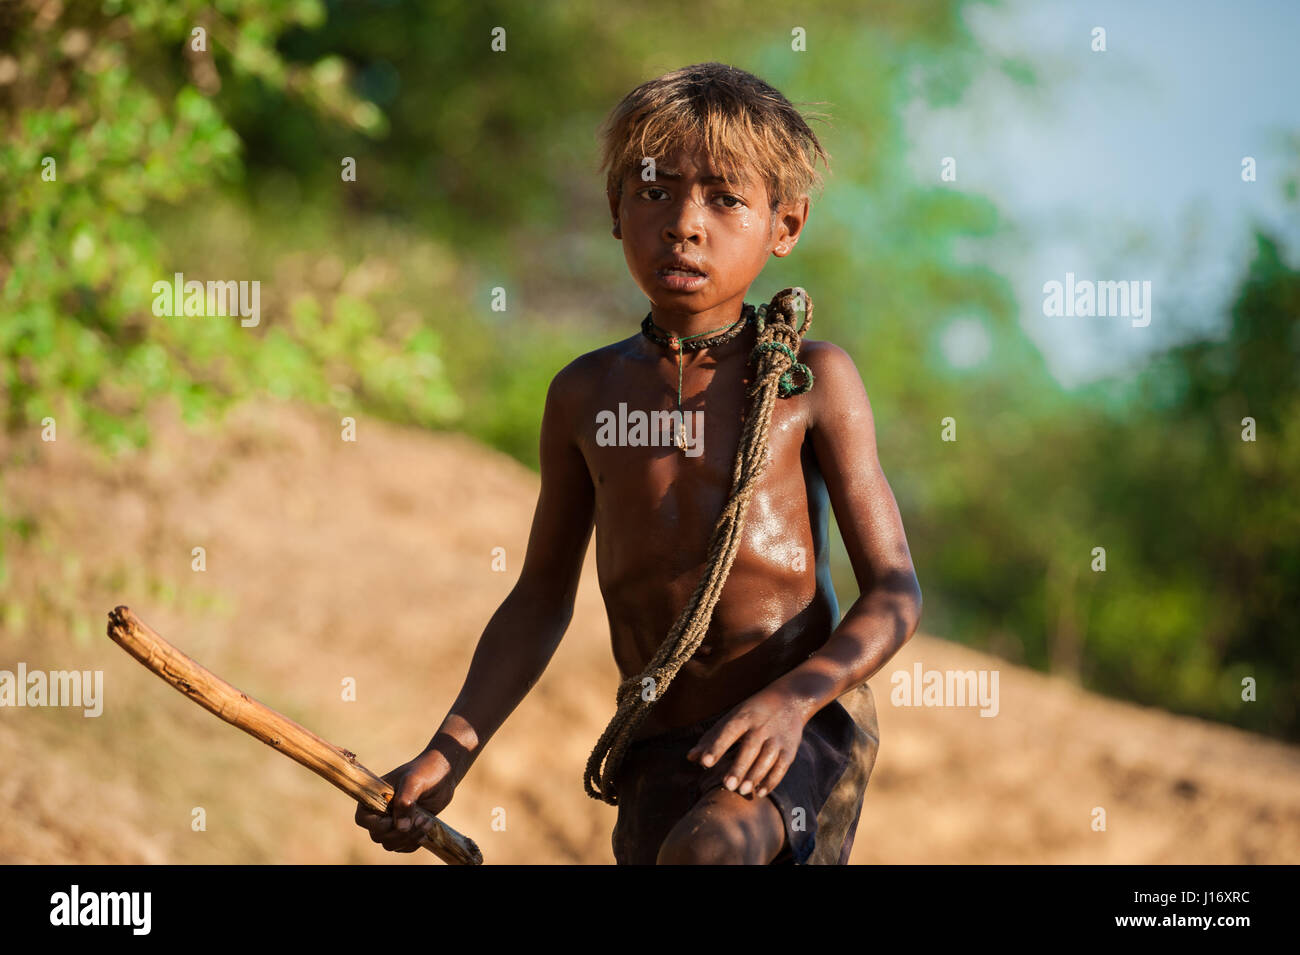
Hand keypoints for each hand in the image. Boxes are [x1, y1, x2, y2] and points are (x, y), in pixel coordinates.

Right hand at [354, 746, 457, 852]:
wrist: (443, 773)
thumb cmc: (425, 771)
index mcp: (374, 796)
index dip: (378, 824)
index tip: (397, 818)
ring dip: (410, 837)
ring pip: (390, 844)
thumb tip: (401, 827)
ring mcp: (392, 822)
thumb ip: (404, 801)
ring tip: (427, 821)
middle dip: (400, 832)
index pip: (363, 819)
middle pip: (378, 836)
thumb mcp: (414, 781)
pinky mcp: (406, 829)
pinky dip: (415, 841)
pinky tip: (428, 826)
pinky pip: (404, 846)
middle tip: (422, 818)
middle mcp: (380, 811)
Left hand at [685, 688, 808, 798]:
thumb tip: (690, 758)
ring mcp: (776, 737)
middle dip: (739, 766)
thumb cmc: (752, 713)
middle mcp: (760, 726)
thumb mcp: (732, 718)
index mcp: (743, 717)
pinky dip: (772, 780)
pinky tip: (760, 792)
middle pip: (750, 747)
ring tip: (742, 790)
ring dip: (756, 775)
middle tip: (727, 785)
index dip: (716, 747)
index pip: (728, 732)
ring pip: (767, 757)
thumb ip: (711, 739)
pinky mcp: (789, 748)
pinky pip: (782, 766)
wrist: (790, 699)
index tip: (705, 763)